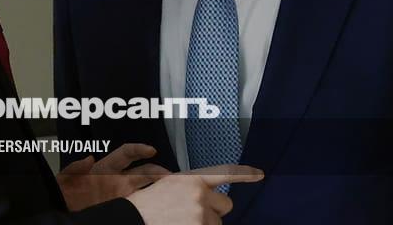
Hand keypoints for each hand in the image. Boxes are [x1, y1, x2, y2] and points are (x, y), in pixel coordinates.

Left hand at [56, 143, 170, 210]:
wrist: (62, 210)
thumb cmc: (64, 191)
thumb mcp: (65, 177)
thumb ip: (76, 167)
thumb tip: (89, 159)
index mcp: (105, 167)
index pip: (126, 153)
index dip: (139, 149)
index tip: (151, 150)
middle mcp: (117, 179)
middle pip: (143, 171)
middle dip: (159, 171)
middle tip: (173, 177)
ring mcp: (121, 194)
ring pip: (146, 187)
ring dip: (159, 187)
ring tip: (174, 190)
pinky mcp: (121, 207)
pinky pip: (139, 204)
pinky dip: (150, 204)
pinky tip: (160, 207)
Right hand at [126, 164, 263, 224]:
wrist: (133, 219)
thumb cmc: (147, 205)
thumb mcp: (168, 185)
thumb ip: (191, 187)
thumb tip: (207, 195)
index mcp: (193, 179)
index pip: (225, 173)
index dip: (245, 175)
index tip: (259, 175)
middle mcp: (200, 195)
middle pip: (226, 205)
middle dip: (215, 211)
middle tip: (195, 215)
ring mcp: (201, 215)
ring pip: (216, 224)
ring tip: (182, 222)